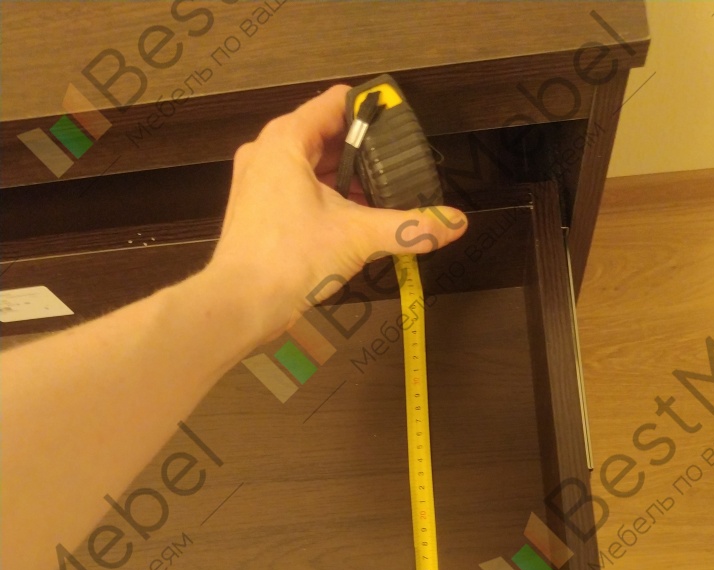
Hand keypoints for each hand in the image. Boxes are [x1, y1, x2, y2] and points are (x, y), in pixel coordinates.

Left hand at [202, 84, 467, 353]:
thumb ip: (410, 226)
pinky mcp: (258, 211)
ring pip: (313, 167)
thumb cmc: (288, 260)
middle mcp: (267, 153)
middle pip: (326, 135)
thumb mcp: (358, 237)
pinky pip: (300, 191)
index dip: (373, 112)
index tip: (403, 131)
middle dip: (364, 154)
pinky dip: (328, 199)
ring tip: (383, 199)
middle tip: (400, 171)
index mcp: (286, 140)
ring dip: (347, 180)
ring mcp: (258, 183)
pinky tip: (354, 222)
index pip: (337, 103)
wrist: (240, 305)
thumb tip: (456, 223)